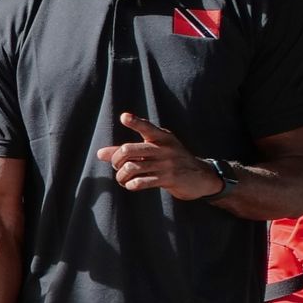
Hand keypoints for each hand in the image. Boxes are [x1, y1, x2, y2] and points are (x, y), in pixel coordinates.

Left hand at [96, 113, 218, 197]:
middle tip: (117, 166)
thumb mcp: (155, 151)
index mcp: (162, 137)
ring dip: (121, 176)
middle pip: (128, 150)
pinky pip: (142, 182)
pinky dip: (131, 184)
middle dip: (116, 160)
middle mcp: (164, 148)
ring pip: (132, 168)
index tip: (124, 117)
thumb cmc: (171, 161)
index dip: (135, 122)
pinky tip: (130, 185)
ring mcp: (167, 164)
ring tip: (122, 179)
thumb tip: (100, 154)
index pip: (147, 128)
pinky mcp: (169, 179)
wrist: (202, 177)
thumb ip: (129, 151)